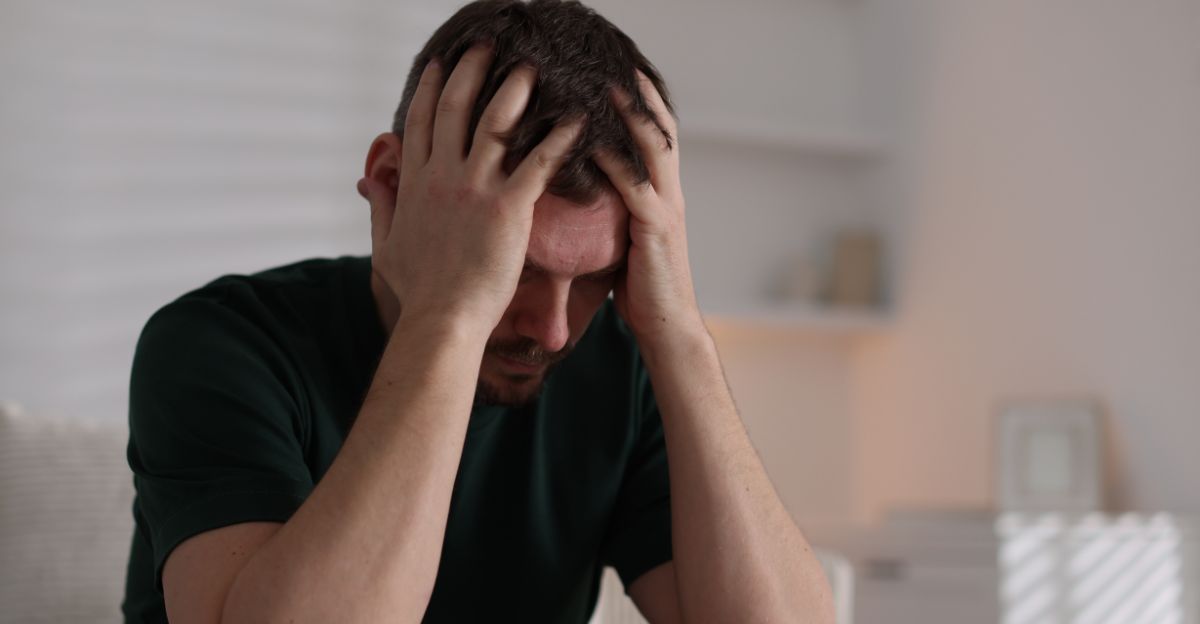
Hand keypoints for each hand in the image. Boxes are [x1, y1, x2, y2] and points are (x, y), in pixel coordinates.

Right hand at [358, 44, 582, 333]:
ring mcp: (474, 188)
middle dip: (472, 70)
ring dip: (515, 90)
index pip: (421, 121)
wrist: (442, 319)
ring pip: (496, 122)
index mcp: (414, 183)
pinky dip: (558, 138)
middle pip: (456, 107)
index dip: (432, 88)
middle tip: (488, 47)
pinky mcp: (507, 208)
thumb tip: (370, 182)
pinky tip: (576, 120)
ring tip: (532, 68)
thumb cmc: (418, 291)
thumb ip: (380, 207)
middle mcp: (442, 176)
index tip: (442, 63)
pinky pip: (537, 162)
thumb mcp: (385, 246)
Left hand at [594, 71, 705, 347]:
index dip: (643, 102)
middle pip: (660, 129)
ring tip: (605, 86)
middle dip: (640, 94)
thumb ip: (612, 213)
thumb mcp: (624, 241)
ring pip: (652, 149)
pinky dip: (615, 160)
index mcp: (662, 195)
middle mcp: (669, 194)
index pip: (656, 136)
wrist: (668, 330)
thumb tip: (579, 194)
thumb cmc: (641, 291)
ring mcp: (666, 209)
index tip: (620, 72)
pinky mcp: (656, 230)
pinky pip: (634, 186)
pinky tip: (591, 142)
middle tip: (615, 63)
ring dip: (629, 115)